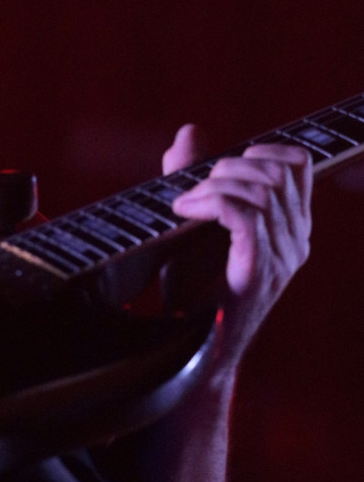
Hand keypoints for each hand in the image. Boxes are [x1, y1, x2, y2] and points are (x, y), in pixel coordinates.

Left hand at [163, 124, 311, 369]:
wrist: (187, 349)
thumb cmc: (192, 289)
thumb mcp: (192, 223)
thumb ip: (194, 176)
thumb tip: (190, 131)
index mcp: (291, 227)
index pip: (298, 164)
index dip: (260, 151)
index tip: (221, 167)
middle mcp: (296, 241)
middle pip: (277, 171)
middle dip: (228, 167)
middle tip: (192, 190)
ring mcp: (281, 258)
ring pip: (261, 190)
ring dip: (212, 186)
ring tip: (183, 205)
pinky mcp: (258, 272)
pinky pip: (245, 215)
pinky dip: (209, 203)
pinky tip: (183, 212)